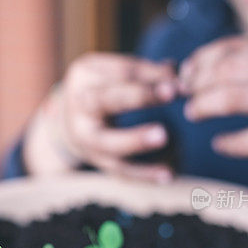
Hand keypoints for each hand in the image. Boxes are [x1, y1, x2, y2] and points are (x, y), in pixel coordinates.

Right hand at [23, 53, 176, 181]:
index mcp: (84, 76)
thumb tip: (177, 76)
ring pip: (109, 142)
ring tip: (164, 137)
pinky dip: (143, 174)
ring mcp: (85, 137)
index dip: (150, 74)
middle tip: (170, 93)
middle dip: (138, 96)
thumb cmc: (103, 89)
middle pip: (106, 101)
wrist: (70, 121)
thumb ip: (146, 72)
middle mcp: (79, 107)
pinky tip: (167, 175)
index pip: (120, 72)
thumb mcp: (115, 72)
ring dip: (136, 140)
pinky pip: (120, 170)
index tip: (176, 79)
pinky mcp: (97, 160)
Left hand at [178, 35, 247, 182]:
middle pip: (224, 70)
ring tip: (193, 114)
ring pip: (229, 97)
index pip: (228, 48)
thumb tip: (189, 69)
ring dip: (202, 106)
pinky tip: (220, 144)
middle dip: (196, 84)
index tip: (183, 77)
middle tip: (184, 97)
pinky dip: (225, 143)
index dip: (198, 62)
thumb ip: (245, 63)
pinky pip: (243, 139)